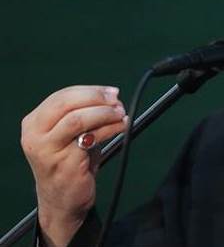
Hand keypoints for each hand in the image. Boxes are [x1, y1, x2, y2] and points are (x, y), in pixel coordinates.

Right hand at [21, 85, 127, 246]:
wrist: (62, 200)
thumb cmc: (69, 162)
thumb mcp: (70, 133)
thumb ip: (82, 112)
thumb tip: (111, 96)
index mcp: (34, 123)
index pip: (62, 95)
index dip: (90, 91)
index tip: (111, 92)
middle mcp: (34, 135)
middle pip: (67, 104)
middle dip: (97, 98)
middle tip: (117, 101)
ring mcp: (47, 150)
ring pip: (77, 119)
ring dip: (105, 113)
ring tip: (121, 114)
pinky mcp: (63, 164)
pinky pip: (90, 138)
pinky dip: (110, 128)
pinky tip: (121, 127)